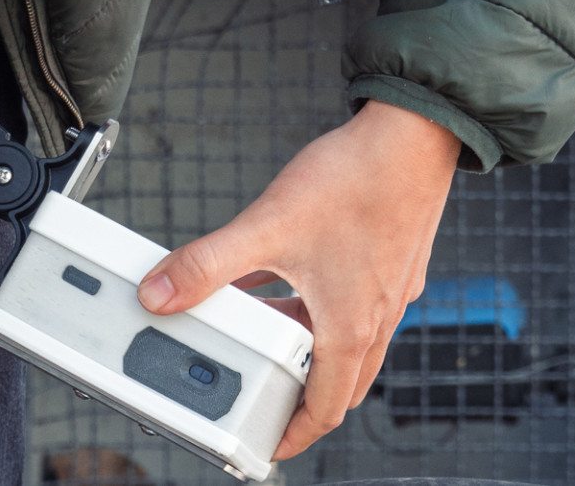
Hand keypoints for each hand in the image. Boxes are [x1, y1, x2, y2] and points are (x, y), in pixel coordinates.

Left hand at [135, 100, 460, 460]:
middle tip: (264, 398)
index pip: (326, 409)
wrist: (414, 131)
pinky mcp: (394, 261)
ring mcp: (391, 289)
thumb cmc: (357, 178)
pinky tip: (290, 272)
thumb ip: (207, 265)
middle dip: (299, 396)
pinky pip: (357, 303)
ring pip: (348, 340)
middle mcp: (379, 316)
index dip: (293, 434)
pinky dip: (321, 306)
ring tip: (264, 329)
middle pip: (340, 382)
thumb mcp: (266, 227)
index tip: (268, 444)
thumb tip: (160, 294)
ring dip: (306, 344)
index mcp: (351, 327)